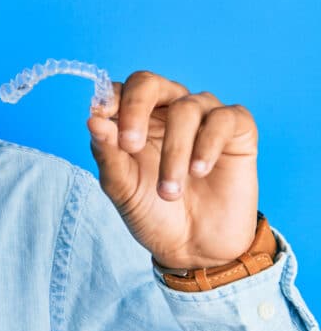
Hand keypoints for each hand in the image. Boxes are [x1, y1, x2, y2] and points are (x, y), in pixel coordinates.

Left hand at [85, 70, 258, 268]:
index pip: (118, 90)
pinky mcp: (237, 130)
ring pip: (186, 107)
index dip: (109, 99)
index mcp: (134, 120)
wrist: (195, 248)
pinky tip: (200, 171)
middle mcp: (166, 111)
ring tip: (169, 191)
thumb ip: (107, 153)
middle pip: (149, 83)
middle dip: (135, 109)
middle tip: (130, 145)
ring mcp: (203, 117)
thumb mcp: (122, 188)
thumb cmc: (154, 212)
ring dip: (174, 150)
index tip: (101, 118)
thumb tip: (93, 119)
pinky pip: (225, 118)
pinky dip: (208, 144)